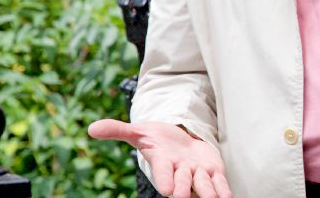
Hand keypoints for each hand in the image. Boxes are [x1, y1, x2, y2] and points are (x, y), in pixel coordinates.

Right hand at [88, 119, 232, 197]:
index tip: (167, 190)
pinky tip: (227, 197)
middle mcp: (180, 171)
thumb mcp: (139, 131)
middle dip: (183, 189)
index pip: (163, 172)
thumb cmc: (157, 139)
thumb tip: (92, 129)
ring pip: (202, 185)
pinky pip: (218, 182)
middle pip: (182, 182)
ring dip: (207, 193)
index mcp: (163, 161)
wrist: (179, 141)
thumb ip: (118, 130)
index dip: (165, 179)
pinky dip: (223, 190)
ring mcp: (197, 173)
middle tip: (181, 197)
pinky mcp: (212, 171)